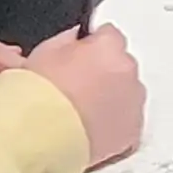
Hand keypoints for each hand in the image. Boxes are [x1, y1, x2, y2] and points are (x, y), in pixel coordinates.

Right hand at [25, 26, 146, 165]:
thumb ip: (66, 39)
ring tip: (82, 113)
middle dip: (105, 72)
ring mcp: (134, 102)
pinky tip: (91, 129)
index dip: (92, 46)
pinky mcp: (133, 132)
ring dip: (113, 98)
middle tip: (78, 88)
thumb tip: (75, 38)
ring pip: (128, 93)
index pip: (109, 35)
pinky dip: (116, 124)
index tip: (80, 57)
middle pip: (121, 64)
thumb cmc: (38, 95)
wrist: (40, 137)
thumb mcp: (43, 53)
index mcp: (107, 47)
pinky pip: (129, 122)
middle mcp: (128, 71)